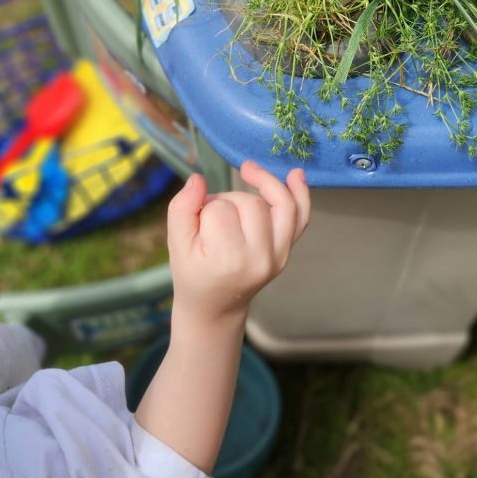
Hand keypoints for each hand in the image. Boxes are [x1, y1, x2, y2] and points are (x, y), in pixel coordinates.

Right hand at [167, 160, 309, 325]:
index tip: (197, 222)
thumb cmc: (192, 273)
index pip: (221, 209)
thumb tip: (197, 179)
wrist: (214, 307)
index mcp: (228, 260)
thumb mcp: (175, 243)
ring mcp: (278, 256)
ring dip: (263, 184)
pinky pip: (300, 218)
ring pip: (279, 203)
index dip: (205, 206)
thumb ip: (181, 208)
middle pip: (251, 202)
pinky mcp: (286, 252)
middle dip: (227, 199)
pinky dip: (300, 194)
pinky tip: (296, 174)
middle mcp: (260, 259)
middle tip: (211, 217)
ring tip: (248, 170)